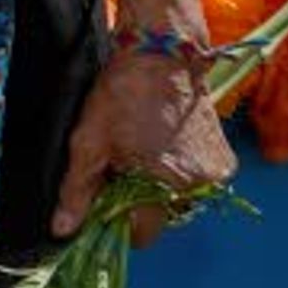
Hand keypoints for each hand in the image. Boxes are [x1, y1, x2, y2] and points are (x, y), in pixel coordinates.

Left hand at [52, 48, 236, 242]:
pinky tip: (158, 146)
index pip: (141, 234)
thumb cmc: (123, 93)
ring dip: (155, 187)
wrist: (163, 54)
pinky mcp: (225, 162)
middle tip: (120, 165)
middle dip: (136, 200)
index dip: (116, 221)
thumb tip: (63, 230)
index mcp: (166, 183)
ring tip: (139, 151)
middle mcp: (199, 185)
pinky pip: (192, 184)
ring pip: (174, 200)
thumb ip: (77, 190)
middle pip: (158, 217)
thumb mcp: (89, 141)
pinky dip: (173, 173)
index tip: (103, 199)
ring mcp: (216, 174)